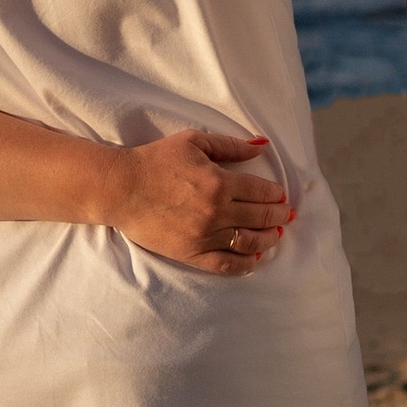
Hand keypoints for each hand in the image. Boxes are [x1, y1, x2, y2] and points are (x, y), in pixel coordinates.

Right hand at [105, 130, 295, 276]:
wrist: (121, 188)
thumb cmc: (155, 160)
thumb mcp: (194, 142)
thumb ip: (230, 146)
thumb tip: (261, 146)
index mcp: (220, 182)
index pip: (261, 191)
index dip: (275, 194)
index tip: (279, 195)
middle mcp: (217, 211)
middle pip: (260, 217)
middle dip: (278, 215)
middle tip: (285, 214)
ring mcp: (205, 235)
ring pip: (249, 242)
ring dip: (268, 239)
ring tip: (275, 235)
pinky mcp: (191, 253)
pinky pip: (225, 264)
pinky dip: (244, 264)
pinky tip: (254, 260)